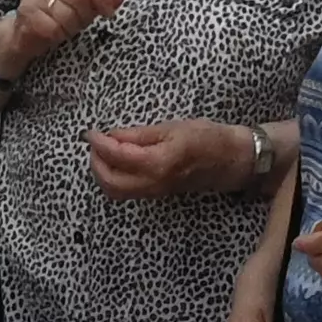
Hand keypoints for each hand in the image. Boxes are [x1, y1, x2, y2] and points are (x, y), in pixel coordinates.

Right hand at [0, 0, 120, 76]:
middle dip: (84, 15)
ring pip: (68, 14)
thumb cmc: (54, 13)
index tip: (108, 12)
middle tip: (78, 22)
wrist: (22, 33)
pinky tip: (52, 33)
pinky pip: (54, 28)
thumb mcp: (81, 1)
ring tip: (63, 27)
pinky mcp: (26, 12)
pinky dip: (58, 35)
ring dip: (71, 27)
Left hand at [87, 118, 256, 199]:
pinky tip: (117, 161)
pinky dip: (113, 178)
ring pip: (116, 191)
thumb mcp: (172, 127)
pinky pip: (126, 191)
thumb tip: (111, 135)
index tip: (90, 132)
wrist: (231, 160)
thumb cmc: (207, 138)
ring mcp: (154, 192)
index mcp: (159, 162)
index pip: (117, 156)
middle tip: (95, 143)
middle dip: (96, 163)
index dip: (99, 143)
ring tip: (103, 151)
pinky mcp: (156, 194)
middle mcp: (154, 183)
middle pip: (110, 182)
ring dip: (102, 173)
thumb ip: (138, 135)